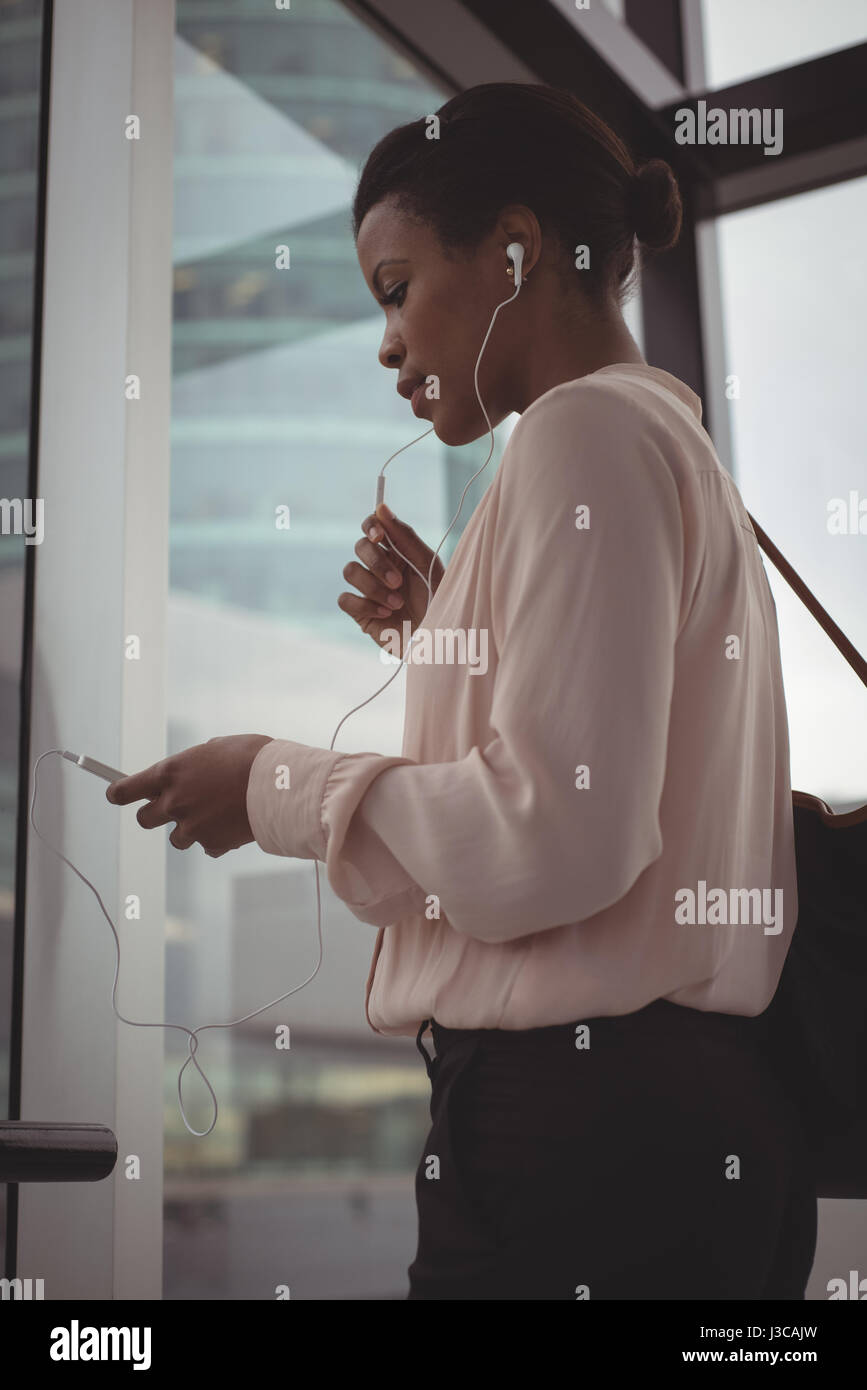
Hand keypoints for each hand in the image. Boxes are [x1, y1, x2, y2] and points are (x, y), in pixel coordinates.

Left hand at [104, 733, 273, 857]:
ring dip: (189, 829)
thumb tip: (189, 775)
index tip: (116, 795)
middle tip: (172, 808)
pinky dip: (215, 839)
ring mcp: (191, 826)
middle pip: (144, 819)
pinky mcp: (210, 844)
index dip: (118, 793)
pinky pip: (205, 846)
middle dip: (155, 814)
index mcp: (170, 773)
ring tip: (215, 815)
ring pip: (176, 838)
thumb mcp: (215, 750)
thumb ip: (193, 765)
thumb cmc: (251, 758)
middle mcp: (174, 802)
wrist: (280, 785)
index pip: (124, 790)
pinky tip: (233, 825)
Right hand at [338, 502, 443, 655]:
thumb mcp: (428, 565)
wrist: (438, 641)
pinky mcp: (360, 612)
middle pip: (359, 547)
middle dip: (377, 563)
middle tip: (398, 582)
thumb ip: (405, 536)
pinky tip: (384, 613)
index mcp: (398, 552)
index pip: (373, 526)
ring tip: (397, 603)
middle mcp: (380, 567)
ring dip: (373, 587)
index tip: (379, 536)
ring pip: (349, 571)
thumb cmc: (440, 601)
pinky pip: (345, 598)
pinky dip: (364, 604)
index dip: (371, 526)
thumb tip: (381, 506)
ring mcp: (368, 589)